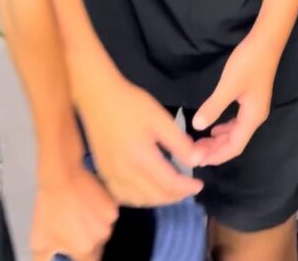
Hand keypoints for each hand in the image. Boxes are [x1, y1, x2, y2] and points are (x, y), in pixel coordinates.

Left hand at [30, 161, 117, 260]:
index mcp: (84, 248)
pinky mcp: (113, 205)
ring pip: (102, 231)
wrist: (62, 176)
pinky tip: (87, 204)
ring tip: (79, 213)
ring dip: (93, 227)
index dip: (79, 259)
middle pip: (95, 248)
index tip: (74, 252)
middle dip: (85, 242)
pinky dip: (100, 213)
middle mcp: (100, 237)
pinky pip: (107, 216)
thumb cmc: (50, 207)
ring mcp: (109, 220)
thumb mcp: (39, 241)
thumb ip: (47, 259)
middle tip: (72, 229)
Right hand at [72, 61, 202, 206]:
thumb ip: (179, 143)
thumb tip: (196, 162)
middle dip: (175, 196)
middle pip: (154, 196)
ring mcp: (111, 176)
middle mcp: (124, 174)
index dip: (187, 188)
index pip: (169, 184)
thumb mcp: (160, 118)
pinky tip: (147, 190)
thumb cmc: (131, 104)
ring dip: (158, 200)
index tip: (199, 184)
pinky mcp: (103, 174)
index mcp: (140, 158)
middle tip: (188, 188)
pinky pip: (123, 197)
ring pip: (138, 200)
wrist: (98, 97)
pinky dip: (139, 199)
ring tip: (172, 190)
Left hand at [190, 32, 276, 166]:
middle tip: (193, 153)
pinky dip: (224, 128)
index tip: (195, 160)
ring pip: (235, 132)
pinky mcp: (252, 99)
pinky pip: (237, 122)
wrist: (266, 41)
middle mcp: (256, 117)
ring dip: (218, 140)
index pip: (234, 147)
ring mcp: (255, 108)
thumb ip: (213, 107)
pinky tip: (214, 127)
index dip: (215, 156)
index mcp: (253, 118)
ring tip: (200, 143)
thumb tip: (196, 126)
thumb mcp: (228, 86)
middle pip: (235, 142)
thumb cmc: (248, 63)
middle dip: (215, 150)